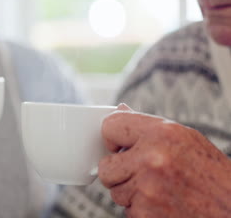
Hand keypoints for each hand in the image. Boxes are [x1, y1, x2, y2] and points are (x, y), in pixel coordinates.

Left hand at [99, 104, 230, 217]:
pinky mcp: (145, 213)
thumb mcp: (185, 138)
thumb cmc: (212, 174)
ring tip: (160, 189)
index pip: (109, 126)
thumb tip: (120, 110)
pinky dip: (141, 209)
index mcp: (161, 133)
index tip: (119, 146)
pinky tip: (163, 203)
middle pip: (106, 166)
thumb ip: (147, 127)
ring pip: (115, 191)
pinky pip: (127, 210)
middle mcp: (151, 158)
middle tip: (143, 174)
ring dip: (131, 193)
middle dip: (119, 172)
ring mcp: (147, 188)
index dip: (112, 138)